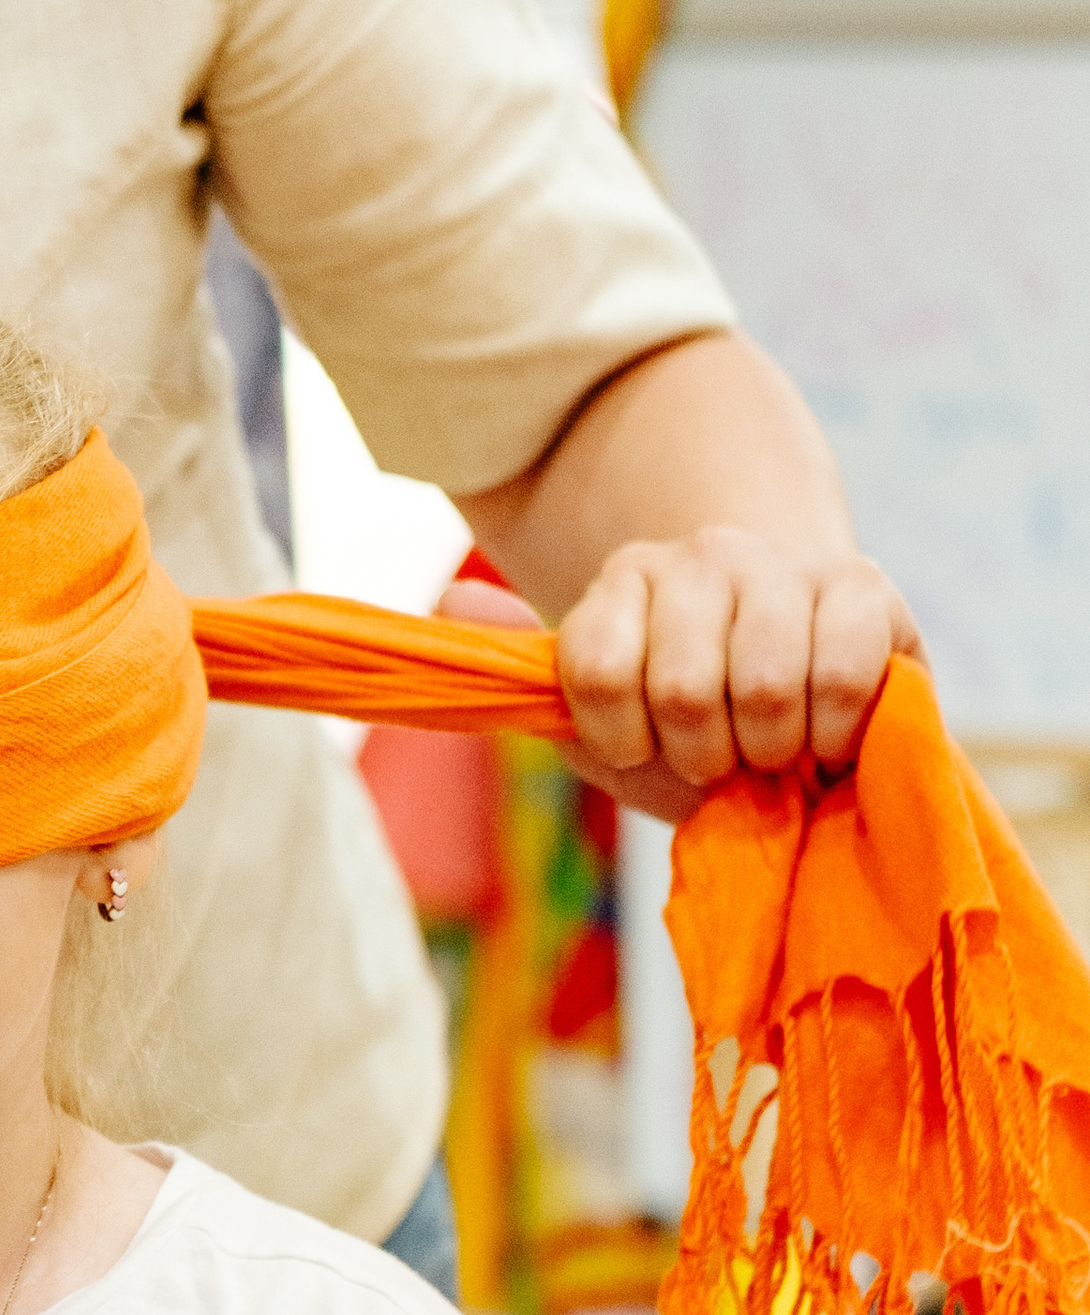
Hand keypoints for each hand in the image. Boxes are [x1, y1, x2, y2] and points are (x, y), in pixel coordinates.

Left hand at [442, 530, 922, 822]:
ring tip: (776, 748)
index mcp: (625, 580)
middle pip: (680, 690)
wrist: (809, 729)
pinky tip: (828, 736)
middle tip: (723, 757)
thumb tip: (447, 600)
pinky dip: (831, 733)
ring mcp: (785, 566)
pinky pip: (837, 676)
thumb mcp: (598, 723)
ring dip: (769, 751)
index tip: (644, 748)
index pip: (595, 670)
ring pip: (760, 686)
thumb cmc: (697, 736)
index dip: (622, 738)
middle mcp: (701, 556)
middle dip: (702, 755)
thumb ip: (524, 668)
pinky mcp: (867, 589)